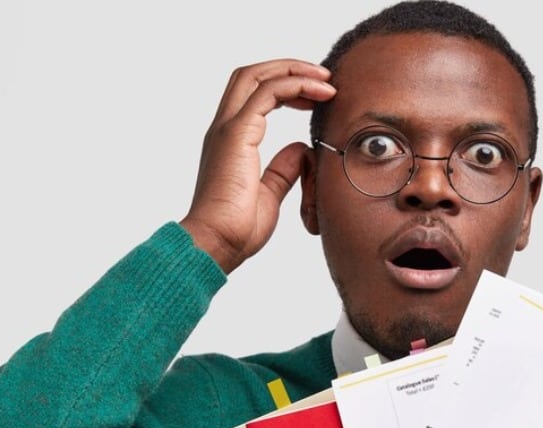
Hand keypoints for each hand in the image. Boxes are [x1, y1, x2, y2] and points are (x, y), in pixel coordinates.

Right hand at [180, 59, 335, 273]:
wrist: (216, 244)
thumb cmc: (237, 230)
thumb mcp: (269, 194)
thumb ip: (282, 170)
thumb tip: (300, 150)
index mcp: (230, 141)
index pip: (253, 94)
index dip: (286, 86)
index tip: (316, 96)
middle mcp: (224, 129)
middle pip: (251, 75)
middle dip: (289, 68)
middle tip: (324, 78)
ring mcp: (228, 129)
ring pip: (257, 76)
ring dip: (295, 71)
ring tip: (326, 81)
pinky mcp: (237, 134)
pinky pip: (267, 93)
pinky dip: (295, 85)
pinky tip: (320, 94)